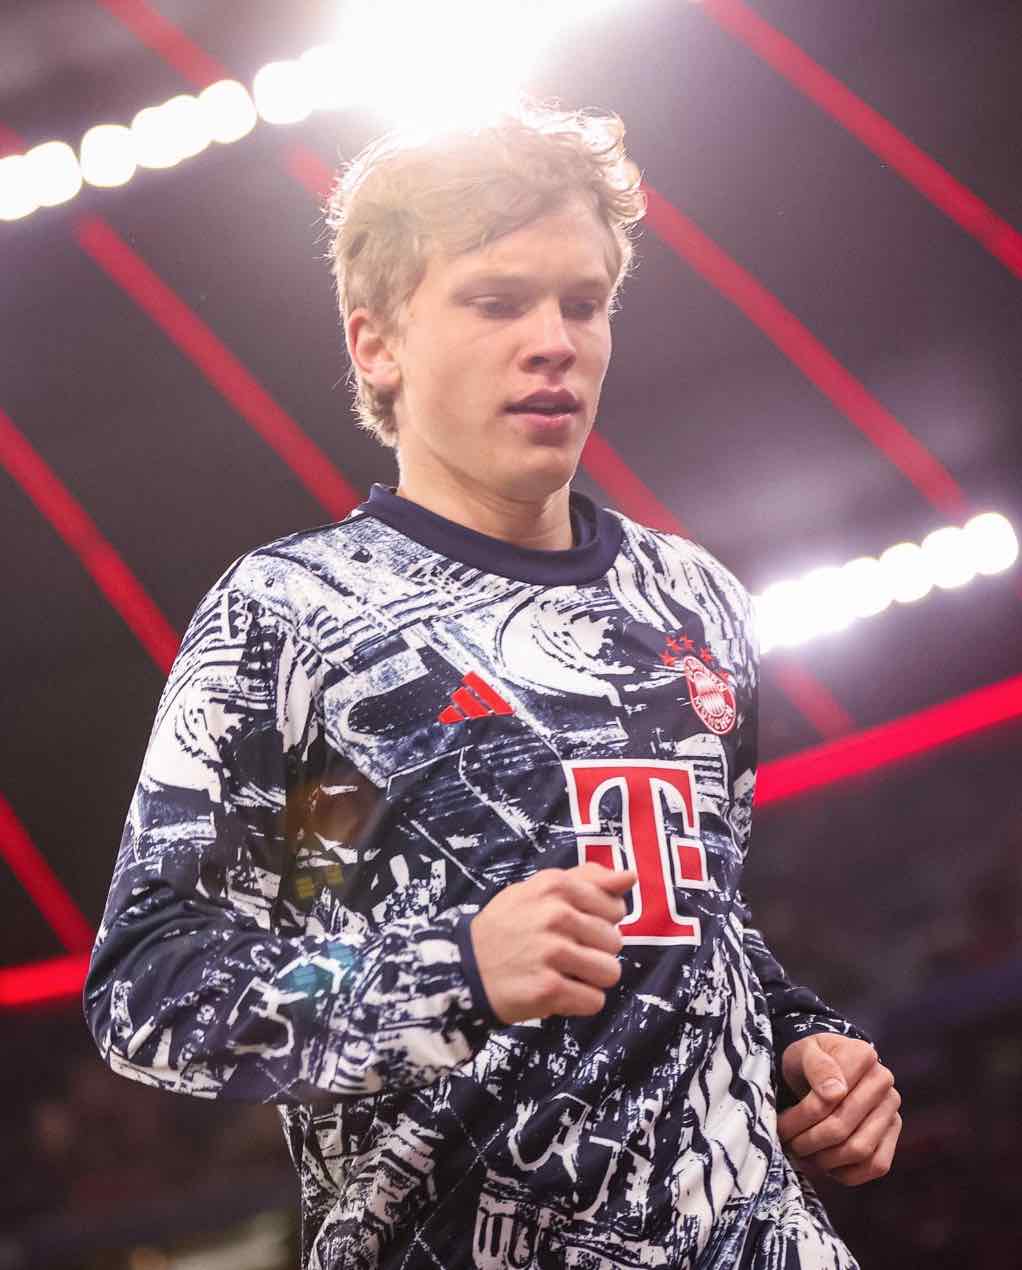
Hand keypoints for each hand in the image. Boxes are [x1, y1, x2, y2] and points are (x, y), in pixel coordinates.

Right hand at [470, 863, 635, 1023]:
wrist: (463, 968)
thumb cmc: (507, 926)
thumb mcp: (538, 890)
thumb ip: (586, 880)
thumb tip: (629, 876)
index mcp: (556, 886)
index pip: (614, 907)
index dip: (599, 922)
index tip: (576, 928)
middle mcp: (557, 916)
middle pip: (614, 942)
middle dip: (594, 952)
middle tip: (563, 953)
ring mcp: (553, 953)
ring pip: (610, 972)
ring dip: (590, 979)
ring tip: (563, 974)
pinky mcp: (550, 990)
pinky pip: (595, 1001)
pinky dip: (579, 1002)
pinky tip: (557, 992)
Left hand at [778, 1033, 901, 1185]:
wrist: (823, 1069)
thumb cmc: (809, 1060)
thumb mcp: (803, 1052)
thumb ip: (816, 1066)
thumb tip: (835, 1093)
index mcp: (863, 1056)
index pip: (832, 1099)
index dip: (802, 1117)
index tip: (781, 1122)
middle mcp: (884, 1083)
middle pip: (843, 1127)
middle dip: (808, 1141)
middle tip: (786, 1142)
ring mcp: (891, 1110)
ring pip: (860, 1150)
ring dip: (825, 1159)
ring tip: (802, 1152)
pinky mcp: (893, 1135)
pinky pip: (876, 1165)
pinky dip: (847, 1173)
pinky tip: (825, 1164)